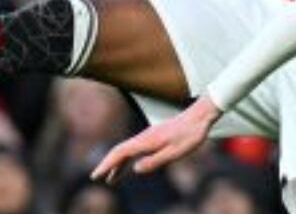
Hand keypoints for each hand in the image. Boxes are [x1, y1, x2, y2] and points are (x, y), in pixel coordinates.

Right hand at [90, 96, 221, 181]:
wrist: (200, 117)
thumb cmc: (190, 135)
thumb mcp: (174, 153)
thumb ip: (154, 161)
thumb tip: (135, 169)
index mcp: (146, 141)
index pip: (120, 153)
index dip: (107, 165)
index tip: (96, 175)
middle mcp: (144, 137)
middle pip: (120, 151)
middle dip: (108, 165)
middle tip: (97, 178)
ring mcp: (148, 136)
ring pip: (127, 150)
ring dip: (117, 164)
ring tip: (111, 179)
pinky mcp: (154, 137)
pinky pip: (135, 149)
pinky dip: (128, 159)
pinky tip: (129, 167)